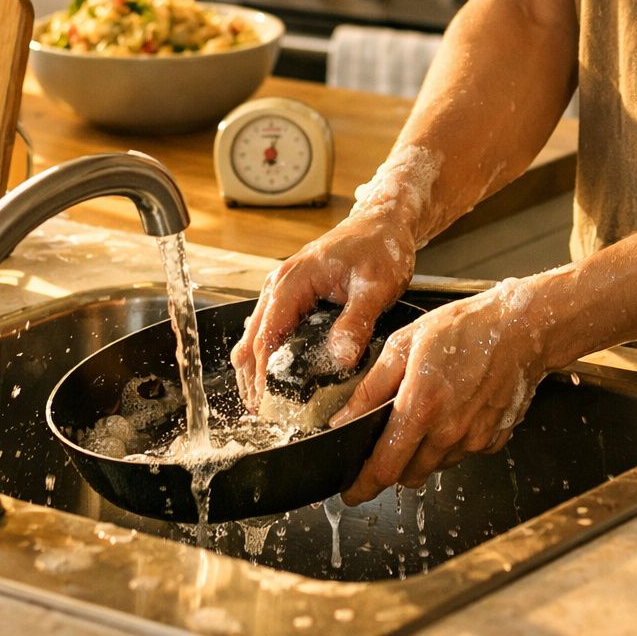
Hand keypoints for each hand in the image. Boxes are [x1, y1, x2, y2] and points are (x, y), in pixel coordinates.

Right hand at [230, 210, 415, 410]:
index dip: (263, 374)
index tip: (267, 404)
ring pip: (256, 334)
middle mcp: (280, 284)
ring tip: (266, 402)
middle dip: (252, 377)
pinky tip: (278, 375)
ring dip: (256, 367)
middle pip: (251, 339)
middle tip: (263, 413)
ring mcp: (283, 289)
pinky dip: (266, 353)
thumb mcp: (375, 286)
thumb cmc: (381, 247)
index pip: (266, 336)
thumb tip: (341, 357)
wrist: (384, 222)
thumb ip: (357, 321)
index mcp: (293, 281)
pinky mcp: (293, 295)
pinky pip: (269, 327)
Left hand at [331, 277, 554, 505]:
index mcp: (421, 408)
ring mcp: (474, 439)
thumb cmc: (465, 328)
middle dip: (391, 466)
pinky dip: (451, 443)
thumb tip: (343, 420)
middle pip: (408, 474)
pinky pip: (462, 454)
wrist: (521, 328)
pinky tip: (455, 411)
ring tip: (428, 412)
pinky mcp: (494, 440)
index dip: (363, 485)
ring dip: (422, 453)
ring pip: (435, 465)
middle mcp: (449, 432)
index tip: (351, 492)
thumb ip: (370, 389)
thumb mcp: (403, 345)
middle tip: (387, 442)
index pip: (384, 467)